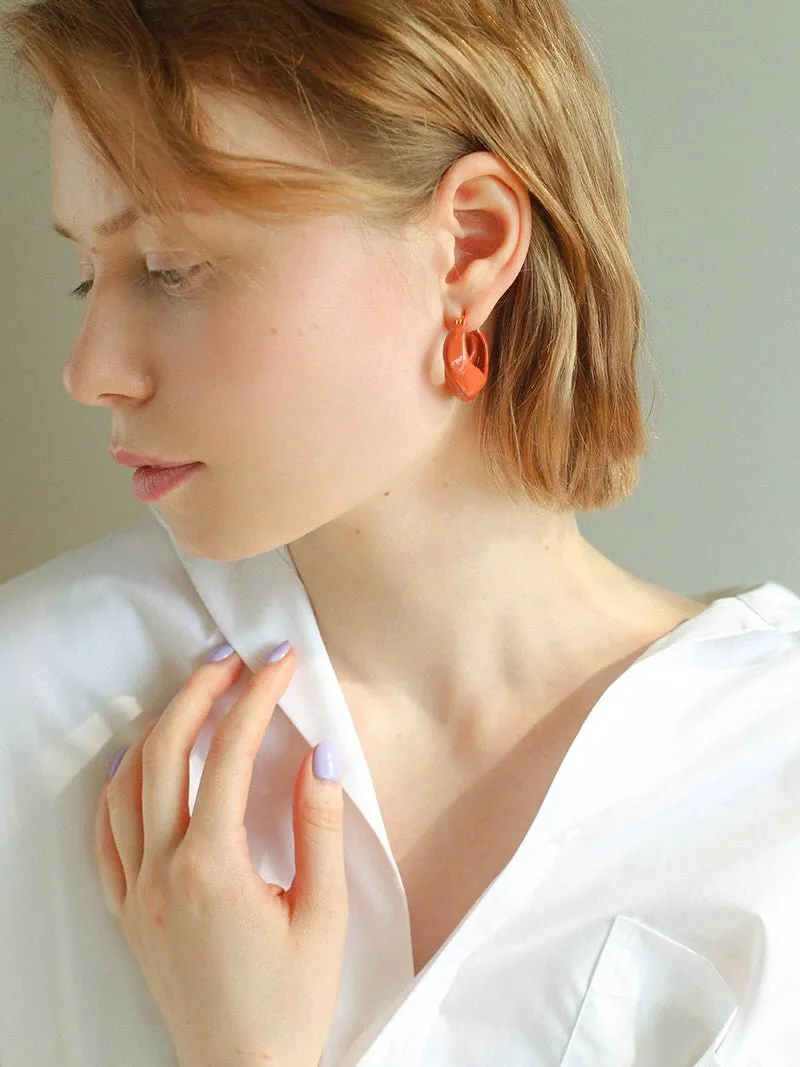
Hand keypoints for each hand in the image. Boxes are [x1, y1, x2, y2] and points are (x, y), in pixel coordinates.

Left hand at [94, 643, 347, 1066]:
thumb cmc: (290, 1001)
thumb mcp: (324, 914)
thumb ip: (320, 827)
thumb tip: (321, 754)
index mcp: (215, 867)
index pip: (232, 754)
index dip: (257, 696)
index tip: (279, 660)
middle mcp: (165, 870)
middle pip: (167, 752)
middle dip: (199, 692)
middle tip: (231, 658)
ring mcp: (138, 890)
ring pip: (127, 785)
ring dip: (158, 729)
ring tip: (192, 696)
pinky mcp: (128, 910)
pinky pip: (105, 834)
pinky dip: (118, 786)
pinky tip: (138, 764)